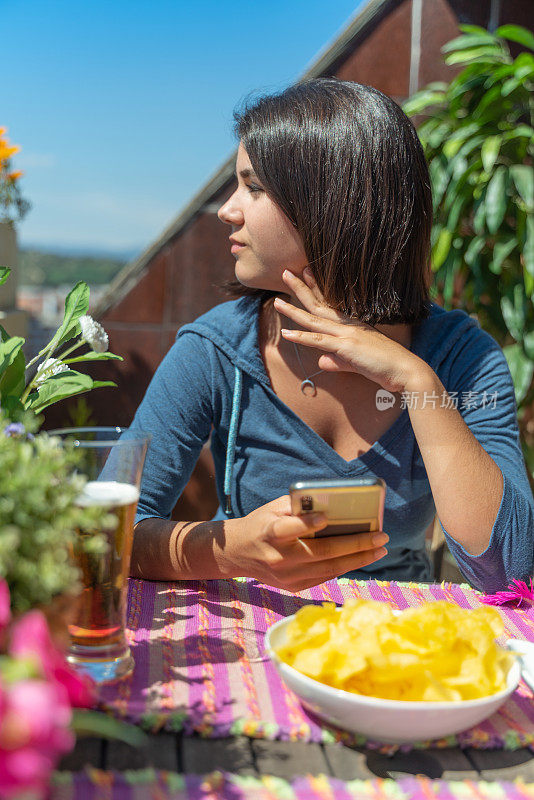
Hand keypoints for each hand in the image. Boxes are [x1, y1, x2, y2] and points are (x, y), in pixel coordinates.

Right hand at [224, 495, 387, 591]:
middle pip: (321, 552)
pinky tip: (361, 557)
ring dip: (358, 559)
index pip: (288, 529)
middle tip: (381, 537)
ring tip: (379, 549)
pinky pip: (324, 576)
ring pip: (329, 568)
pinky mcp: (293, 587)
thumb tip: (333, 503)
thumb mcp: (272, 508)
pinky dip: (344, 566)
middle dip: (355, 544)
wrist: (237, 554)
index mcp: (270, 532)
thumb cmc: (261, 524)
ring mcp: (287, 576)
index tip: (326, 517)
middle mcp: (279, 557)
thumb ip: (298, 505)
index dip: (307, 524)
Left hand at [274, 267, 427, 394]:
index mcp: (352, 325)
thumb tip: (321, 361)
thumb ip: (337, 361)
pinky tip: (286, 333)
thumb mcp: (355, 363)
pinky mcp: (346, 347)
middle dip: (301, 288)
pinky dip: (301, 338)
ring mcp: (346, 334)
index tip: (305, 273)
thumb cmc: (385, 366)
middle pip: (318, 304)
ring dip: (294, 310)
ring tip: (277, 300)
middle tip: (285, 272)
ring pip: (314, 320)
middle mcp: (348, 325)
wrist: (405, 371)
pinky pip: (319, 341)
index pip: (329, 304)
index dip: (315, 288)